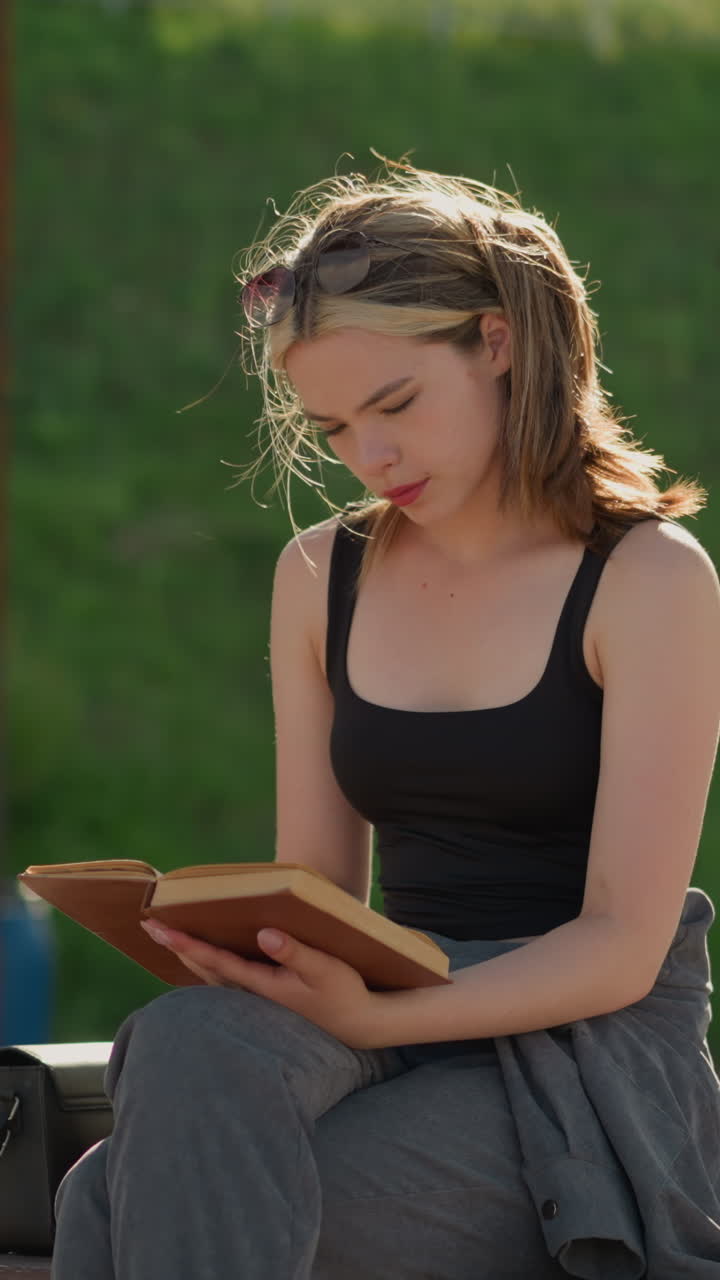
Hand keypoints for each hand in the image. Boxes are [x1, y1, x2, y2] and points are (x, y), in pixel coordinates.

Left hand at [140, 919, 384, 1049]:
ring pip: (211, 975)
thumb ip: (294, 952)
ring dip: (187, 955)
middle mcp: (252, 993)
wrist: (357, 1024)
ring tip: (166, 936)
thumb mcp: (325, 969)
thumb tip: (264, 934)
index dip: (186, 943)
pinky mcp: (264, 997)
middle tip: (148, 925)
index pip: (215, 960)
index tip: (160, 929)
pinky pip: (224, 978)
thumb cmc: (343, 993)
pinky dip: (206, 964)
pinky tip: (201, 957)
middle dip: (176, 945)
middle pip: (203, 967)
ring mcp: (256, 998)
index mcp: (261, 984)